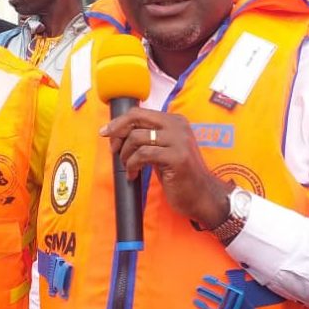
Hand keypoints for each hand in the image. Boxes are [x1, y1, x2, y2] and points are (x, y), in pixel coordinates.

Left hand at [100, 107, 231, 227]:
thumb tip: (118, 131)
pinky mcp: (176, 157)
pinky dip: (132, 165)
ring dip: (125, 154)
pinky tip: (133, 175)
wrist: (202, 196)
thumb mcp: (164, 150)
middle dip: (118, 132)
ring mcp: (179, 141)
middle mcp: (178, 126)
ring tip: (128, 167)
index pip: (139, 112)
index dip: (119, 122)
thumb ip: (148, 137)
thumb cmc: (179, 175)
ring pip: (137, 137)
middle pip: (136, 118)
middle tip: (113, 150)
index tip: (106, 133)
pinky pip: (143, 155)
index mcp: (175, 121)